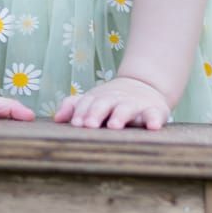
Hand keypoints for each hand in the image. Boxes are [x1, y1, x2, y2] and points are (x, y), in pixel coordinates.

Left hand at [53, 77, 170, 130]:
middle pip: (103, 104)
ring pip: (126, 109)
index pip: (86, 104)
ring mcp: (135, 105)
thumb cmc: (111, 101)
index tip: (75, 124)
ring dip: (120, 116)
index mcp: (99, 99)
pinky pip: (154, 115)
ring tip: (114, 125)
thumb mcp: (93, 101)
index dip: (81, 113)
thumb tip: (57, 118)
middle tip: (89, 125)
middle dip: (96, 113)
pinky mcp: (154, 111)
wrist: (144, 86)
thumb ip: (74, 107)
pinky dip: (154, 119)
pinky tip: (153, 127)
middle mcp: (115, 101)